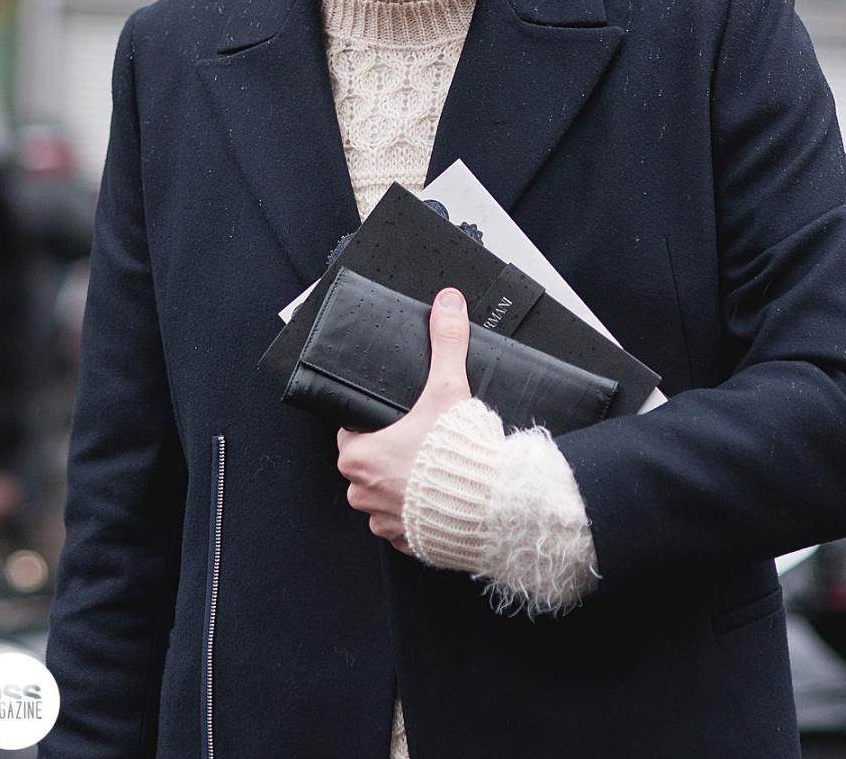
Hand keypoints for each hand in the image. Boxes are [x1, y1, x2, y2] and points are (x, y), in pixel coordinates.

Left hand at [336, 286, 470, 555]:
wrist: (492, 509)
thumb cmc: (460, 455)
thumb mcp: (449, 387)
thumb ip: (446, 341)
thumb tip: (448, 302)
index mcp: (358, 456)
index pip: (352, 431)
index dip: (374, 421)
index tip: (397, 417)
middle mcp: (362, 493)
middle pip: (367, 462)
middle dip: (391, 450)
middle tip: (420, 437)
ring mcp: (383, 522)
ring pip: (383, 494)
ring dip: (403, 483)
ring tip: (432, 466)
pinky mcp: (408, 543)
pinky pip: (404, 522)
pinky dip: (418, 510)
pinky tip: (440, 495)